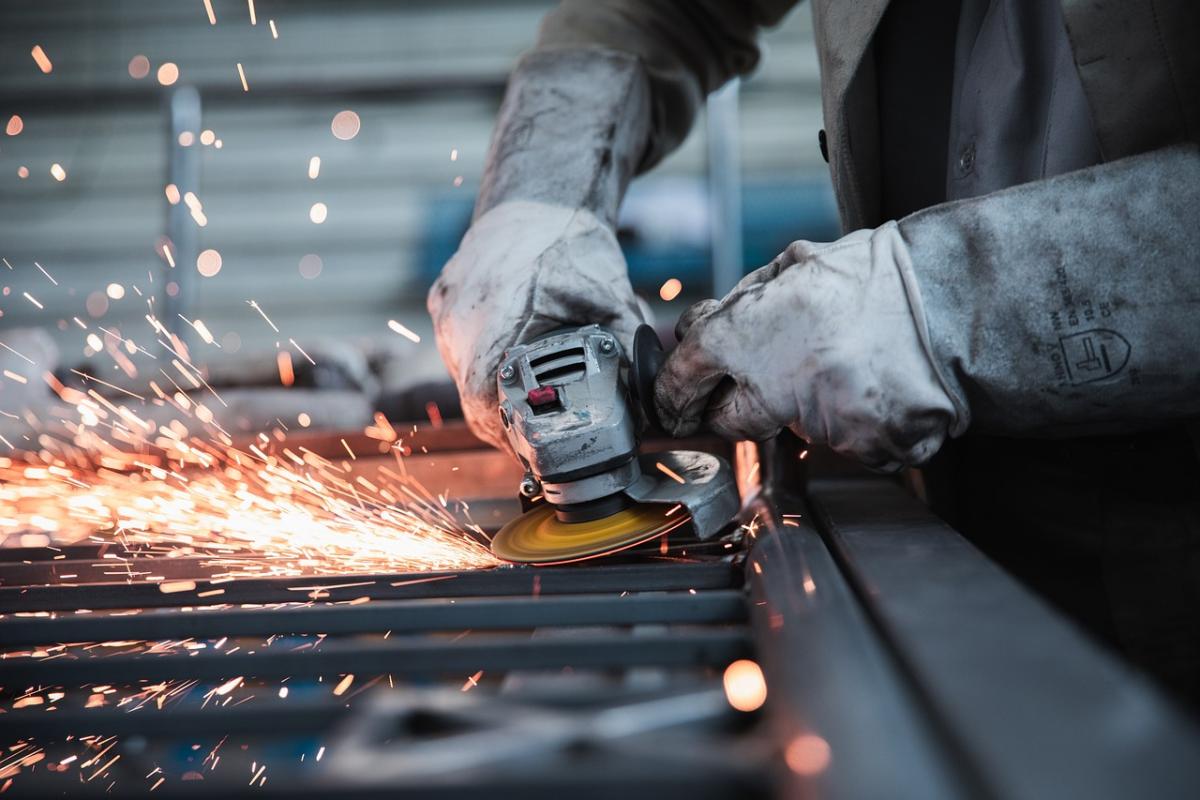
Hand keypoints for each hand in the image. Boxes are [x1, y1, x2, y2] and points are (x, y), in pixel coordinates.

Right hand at [428, 200, 644, 448]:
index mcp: (495, 319)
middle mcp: (459, 318)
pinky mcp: (443, 301)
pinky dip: (482, 364)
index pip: (485, 402)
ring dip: (492, 395)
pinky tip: (509, 368)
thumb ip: (628, 348)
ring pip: (463, 375)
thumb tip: (651, 399)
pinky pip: (458, 348)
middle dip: (505, 421)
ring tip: (525, 406)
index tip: (530, 447)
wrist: (538, 197)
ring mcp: (446, 310)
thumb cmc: (570, 242)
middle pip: (472, 397)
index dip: (507, 432)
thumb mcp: (609, 297)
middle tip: (537, 437)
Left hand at [654, 222, 965, 470]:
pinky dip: (855, 424)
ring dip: (809, 406)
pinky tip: (876, 386)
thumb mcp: (792, 267)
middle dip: (740, 404)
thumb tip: (697, 332)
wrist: (956, 301)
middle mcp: (777, 385)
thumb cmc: (874, 279)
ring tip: (849, 364)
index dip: (673, 393)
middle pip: (730, 420)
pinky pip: (845, 445)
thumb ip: (738, 306)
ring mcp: (823, 424)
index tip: (673, 404)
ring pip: (794, 430)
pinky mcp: (865, 451)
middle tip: (774, 376)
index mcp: (748, 333)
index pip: (683, 377)